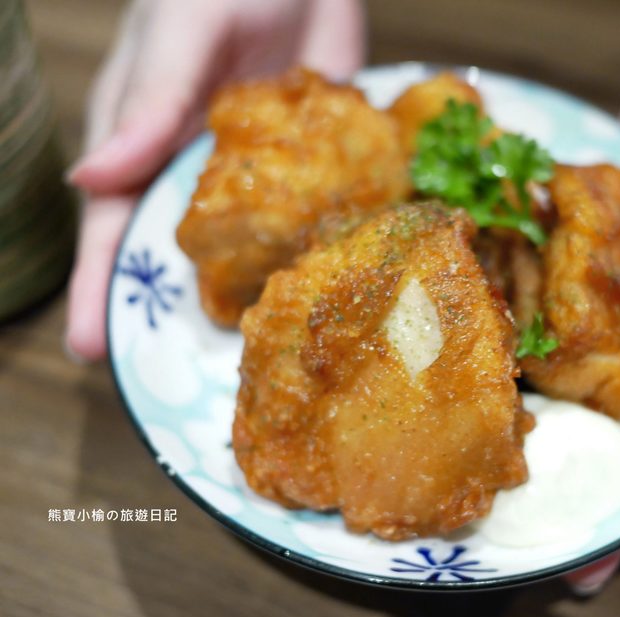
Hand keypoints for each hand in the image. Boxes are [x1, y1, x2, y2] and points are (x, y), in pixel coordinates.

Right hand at [65, 0, 363, 359]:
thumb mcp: (180, 33)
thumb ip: (147, 102)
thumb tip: (90, 179)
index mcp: (148, 145)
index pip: (116, 227)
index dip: (100, 288)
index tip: (92, 351)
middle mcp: (199, 176)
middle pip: (182, 256)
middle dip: (178, 316)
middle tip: (184, 381)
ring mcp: (260, 179)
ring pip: (251, 250)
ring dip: (255, 298)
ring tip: (262, 357)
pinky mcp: (313, 169)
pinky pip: (314, 218)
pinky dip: (319, 253)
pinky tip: (332, 292)